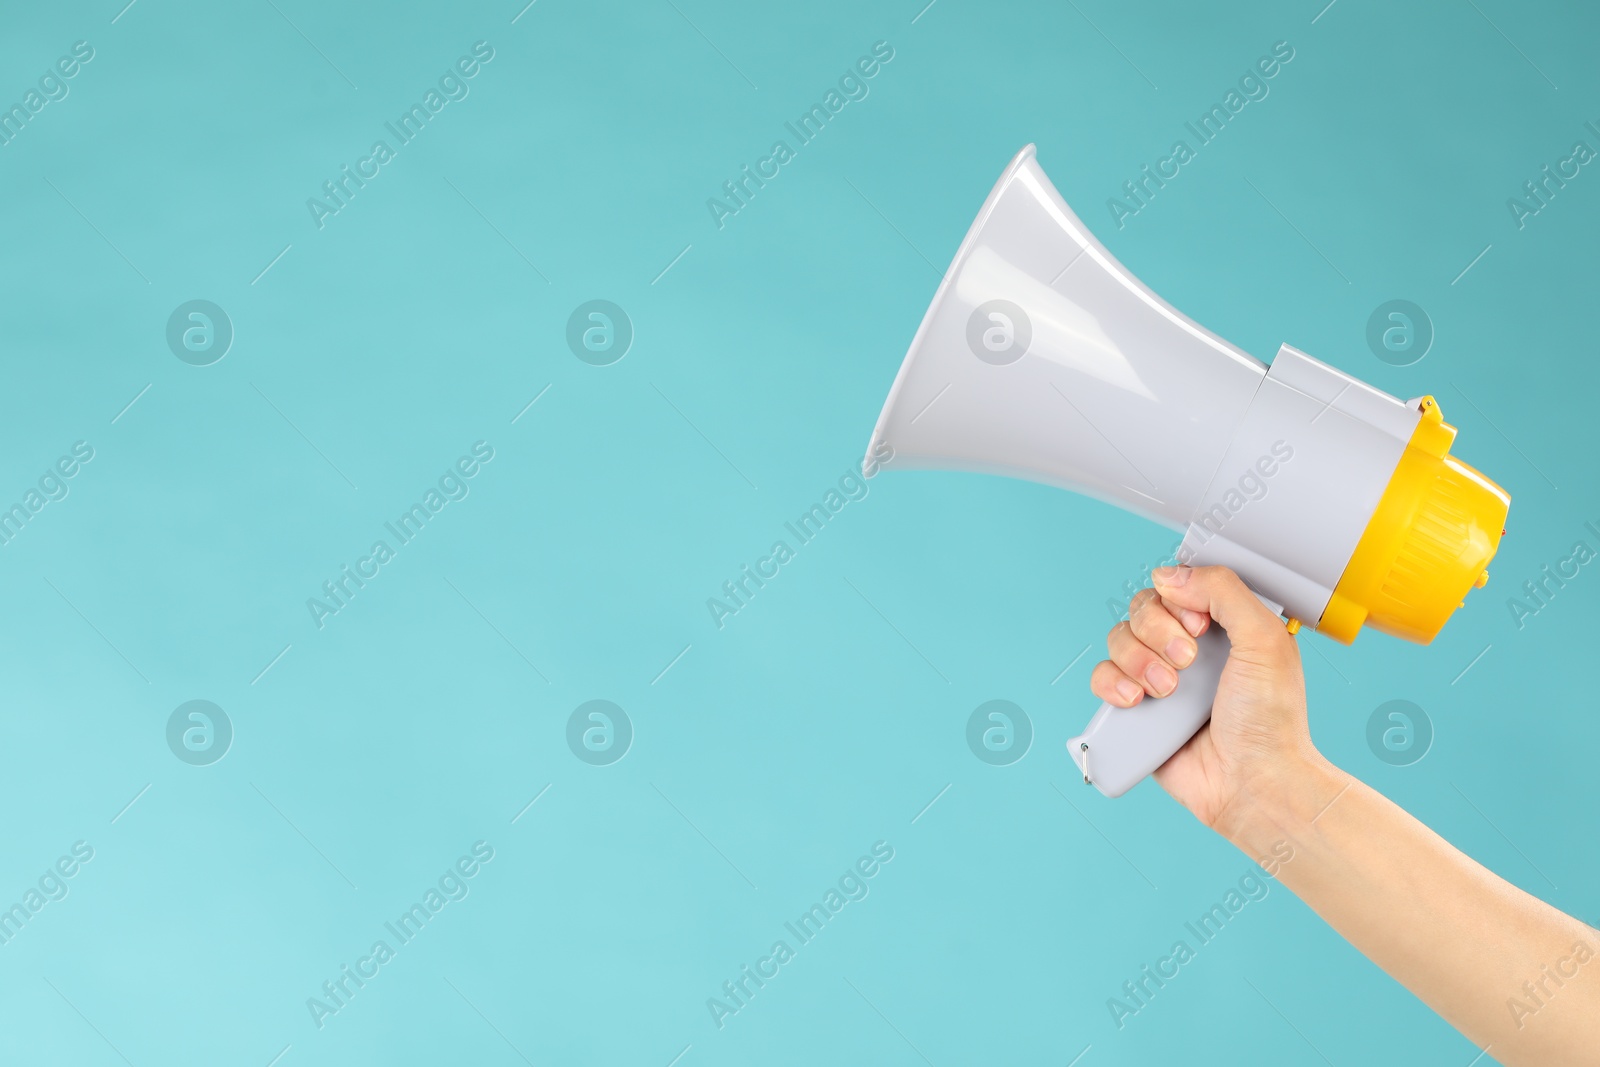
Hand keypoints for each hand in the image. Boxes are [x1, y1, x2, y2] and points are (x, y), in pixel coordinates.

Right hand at [1088, 564, 1319, 831]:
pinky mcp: (1136, 709)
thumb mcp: (1266, 640)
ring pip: (1118, 638)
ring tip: (1167, 689)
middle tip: (1188, 661)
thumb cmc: (1271, 722)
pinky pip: (1102, 677)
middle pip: (1142, 607)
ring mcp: (1160, 677)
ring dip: (1137, 659)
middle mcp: (1189, 648)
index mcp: (1223, 626)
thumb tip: (1168, 575)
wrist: (1252, 783)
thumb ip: (1224, 591)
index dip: (1180, 599)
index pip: (1178, 585)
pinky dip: (1111, 683)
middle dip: (1158, 631)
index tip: (1202, 625)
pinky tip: (1135, 699)